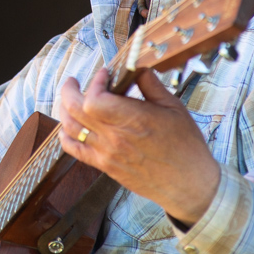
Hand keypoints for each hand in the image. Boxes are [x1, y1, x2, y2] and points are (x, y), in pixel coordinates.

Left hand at [57, 68, 219, 225]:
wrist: (190, 185)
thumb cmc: (186, 147)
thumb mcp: (174, 108)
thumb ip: (151, 85)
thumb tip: (137, 67)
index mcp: (133, 120)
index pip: (94, 99)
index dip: (94, 83)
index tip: (104, 75)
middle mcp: (114, 137)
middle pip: (75, 110)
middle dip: (69, 90)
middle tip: (73, 81)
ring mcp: (106, 153)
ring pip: (70, 127)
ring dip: (64, 109)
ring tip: (68, 98)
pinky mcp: (105, 166)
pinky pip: (74, 149)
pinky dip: (65, 134)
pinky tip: (67, 125)